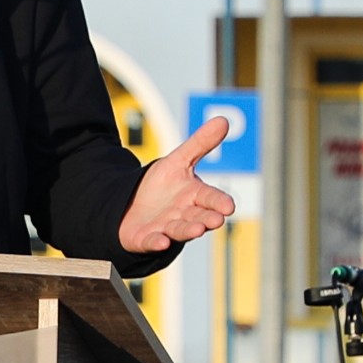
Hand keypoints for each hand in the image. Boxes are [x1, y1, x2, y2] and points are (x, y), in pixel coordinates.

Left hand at [117, 117, 235, 255]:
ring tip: (197, 229)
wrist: (133, 205)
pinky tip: (162, 241)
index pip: (211, 198)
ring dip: (189, 230)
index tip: (228, 206)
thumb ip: (200, 144)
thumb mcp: (178, 161)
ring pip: (180, 230)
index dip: (219, 202)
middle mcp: (184, 214)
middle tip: (216, 220)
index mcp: (195, 196)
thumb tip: (223, 120)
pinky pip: (153, 241)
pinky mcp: (147, 239)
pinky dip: (157, 242)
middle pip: (199, 216)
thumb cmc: (163, 186)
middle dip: (207, 218)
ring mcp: (166, 228)